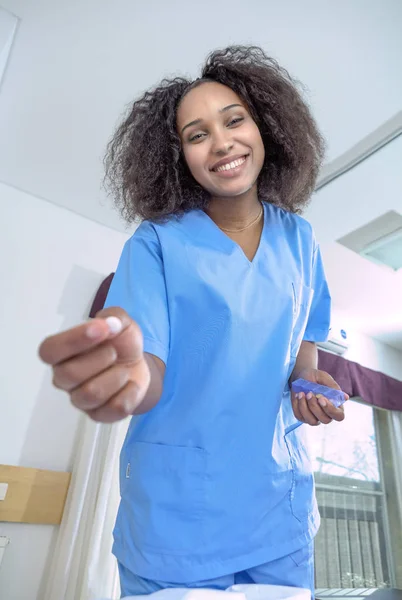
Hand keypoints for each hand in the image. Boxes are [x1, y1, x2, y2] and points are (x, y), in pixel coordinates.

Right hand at [38, 307, 149, 422]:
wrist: (137, 365)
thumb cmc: (119, 342)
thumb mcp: (120, 321)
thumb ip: (114, 316)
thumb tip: (108, 323)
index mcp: (61, 353)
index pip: (50, 350)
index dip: (73, 340)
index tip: (101, 329)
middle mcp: (64, 378)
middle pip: (69, 374)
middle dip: (100, 358)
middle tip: (115, 352)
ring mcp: (80, 400)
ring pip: (91, 394)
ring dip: (116, 376)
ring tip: (123, 368)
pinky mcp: (99, 415)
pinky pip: (113, 408)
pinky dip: (130, 393)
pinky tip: (131, 384)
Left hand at [291, 368, 348, 425]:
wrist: (301, 376)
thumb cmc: (315, 377)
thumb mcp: (324, 377)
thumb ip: (333, 387)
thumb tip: (345, 397)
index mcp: (336, 406)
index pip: (339, 416)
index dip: (331, 410)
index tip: (321, 398)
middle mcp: (326, 414)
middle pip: (325, 420)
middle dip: (315, 407)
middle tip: (309, 393)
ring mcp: (314, 417)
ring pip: (312, 421)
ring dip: (305, 407)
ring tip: (302, 393)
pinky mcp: (303, 417)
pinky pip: (300, 416)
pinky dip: (297, 405)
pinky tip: (298, 395)